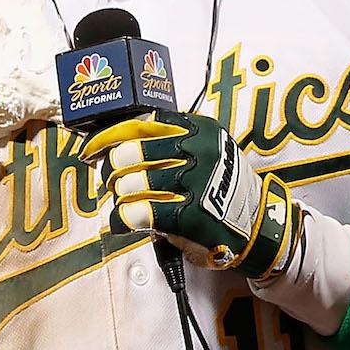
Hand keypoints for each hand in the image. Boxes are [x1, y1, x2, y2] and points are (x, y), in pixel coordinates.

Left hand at [80, 112, 298, 279]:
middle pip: (128, 153)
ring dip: (120, 196)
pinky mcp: (192, 215)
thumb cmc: (222, 189)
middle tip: (113, 183)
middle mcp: (198, 150)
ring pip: (130, 183)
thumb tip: (111, 148)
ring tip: (126, 203)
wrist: (259, 226)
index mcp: (198, 128)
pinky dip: (122, 219)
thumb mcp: (204, 151)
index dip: (106, 137)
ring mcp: (197, 182)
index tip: (90, 151)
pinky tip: (122, 222)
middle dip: (112, 171)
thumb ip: (166, 143)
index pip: (139, 124)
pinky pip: (138, 212)